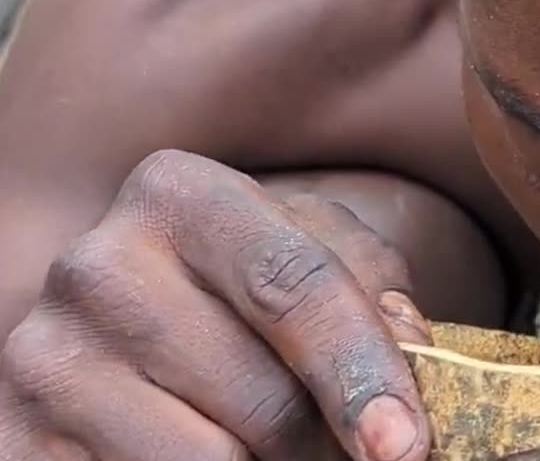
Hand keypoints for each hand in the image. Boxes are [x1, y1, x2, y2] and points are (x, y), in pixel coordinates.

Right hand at [0, 150, 434, 460]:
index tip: (405, 444)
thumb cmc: (246, 288)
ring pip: (214, 459)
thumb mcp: (315, 255)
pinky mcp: (20, 442)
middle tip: (351, 449)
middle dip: (325, 440)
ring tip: (280, 448)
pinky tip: (219, 453)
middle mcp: (99, 266)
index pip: (294, 285)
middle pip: (264, 394)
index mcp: (180, 195)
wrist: (125, 327)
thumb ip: (370, 286)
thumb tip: (410, 347)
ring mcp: (47, 358)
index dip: (359, 369)